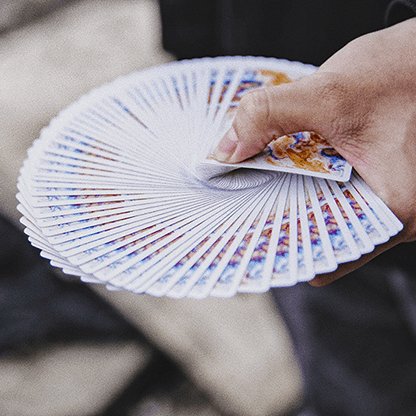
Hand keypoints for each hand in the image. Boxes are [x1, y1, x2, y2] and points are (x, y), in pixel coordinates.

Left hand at [213, 18, 415, 284]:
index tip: (250, 239)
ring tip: (258, 192)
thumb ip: (270, 117)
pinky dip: (310, 185)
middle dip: (283, 220)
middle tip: (244, 211)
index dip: (285, 247)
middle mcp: (396, 214)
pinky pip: (337, 194)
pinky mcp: (381, 182)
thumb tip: (226, 150)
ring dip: (295, 200)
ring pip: (330, 213)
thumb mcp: (330, 95)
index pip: (327, 250)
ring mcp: (389, 199)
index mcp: (396, 208)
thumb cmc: (403, 73)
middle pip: (325, 234)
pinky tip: (286, 172)